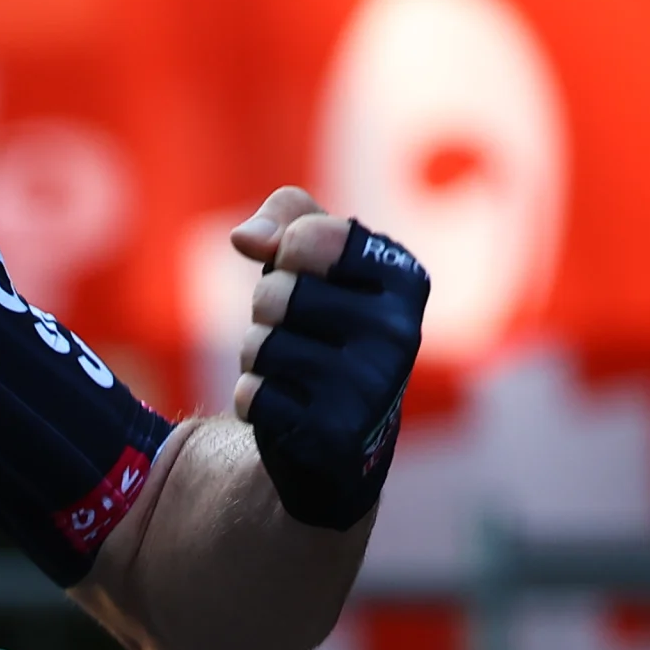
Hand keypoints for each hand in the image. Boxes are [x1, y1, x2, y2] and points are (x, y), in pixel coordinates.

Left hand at [227, 187, 428, 530]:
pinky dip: (255, 397)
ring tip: (295, 367)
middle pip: (275, 293)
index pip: (308, 237)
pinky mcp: (334, 434)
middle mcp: (401, 332)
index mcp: (405, 279)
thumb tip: (245, 238)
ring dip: (258, 355)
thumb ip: (286, 215)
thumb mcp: (312, 255)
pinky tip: (292, 406)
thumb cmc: (320, 322)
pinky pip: (251, 394)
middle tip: (298, 329)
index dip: (286, 252)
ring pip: (260, 345)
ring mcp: (371, 388)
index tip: (306, 271)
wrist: (337, 430)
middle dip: (267, 309)